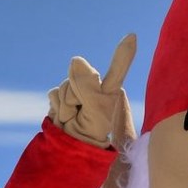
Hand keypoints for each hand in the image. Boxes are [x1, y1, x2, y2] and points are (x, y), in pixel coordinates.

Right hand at [48, 34, 136, 148]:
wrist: (69, 150)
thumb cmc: (90, 135)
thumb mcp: (95, 113)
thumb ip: (87, 86)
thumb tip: (76, 59)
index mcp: (110, 92)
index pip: (117, 71)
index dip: (124, 55)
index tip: (133, 37)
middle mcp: (95, 87)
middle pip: (80, 76)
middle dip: (76, 96)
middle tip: (81, 115)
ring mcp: (78, 91)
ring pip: (65, 85)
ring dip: (66, 105)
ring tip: (73, 119)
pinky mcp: (62, 96)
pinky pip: (54, 93)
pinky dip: (57, 107)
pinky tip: (64, 116)